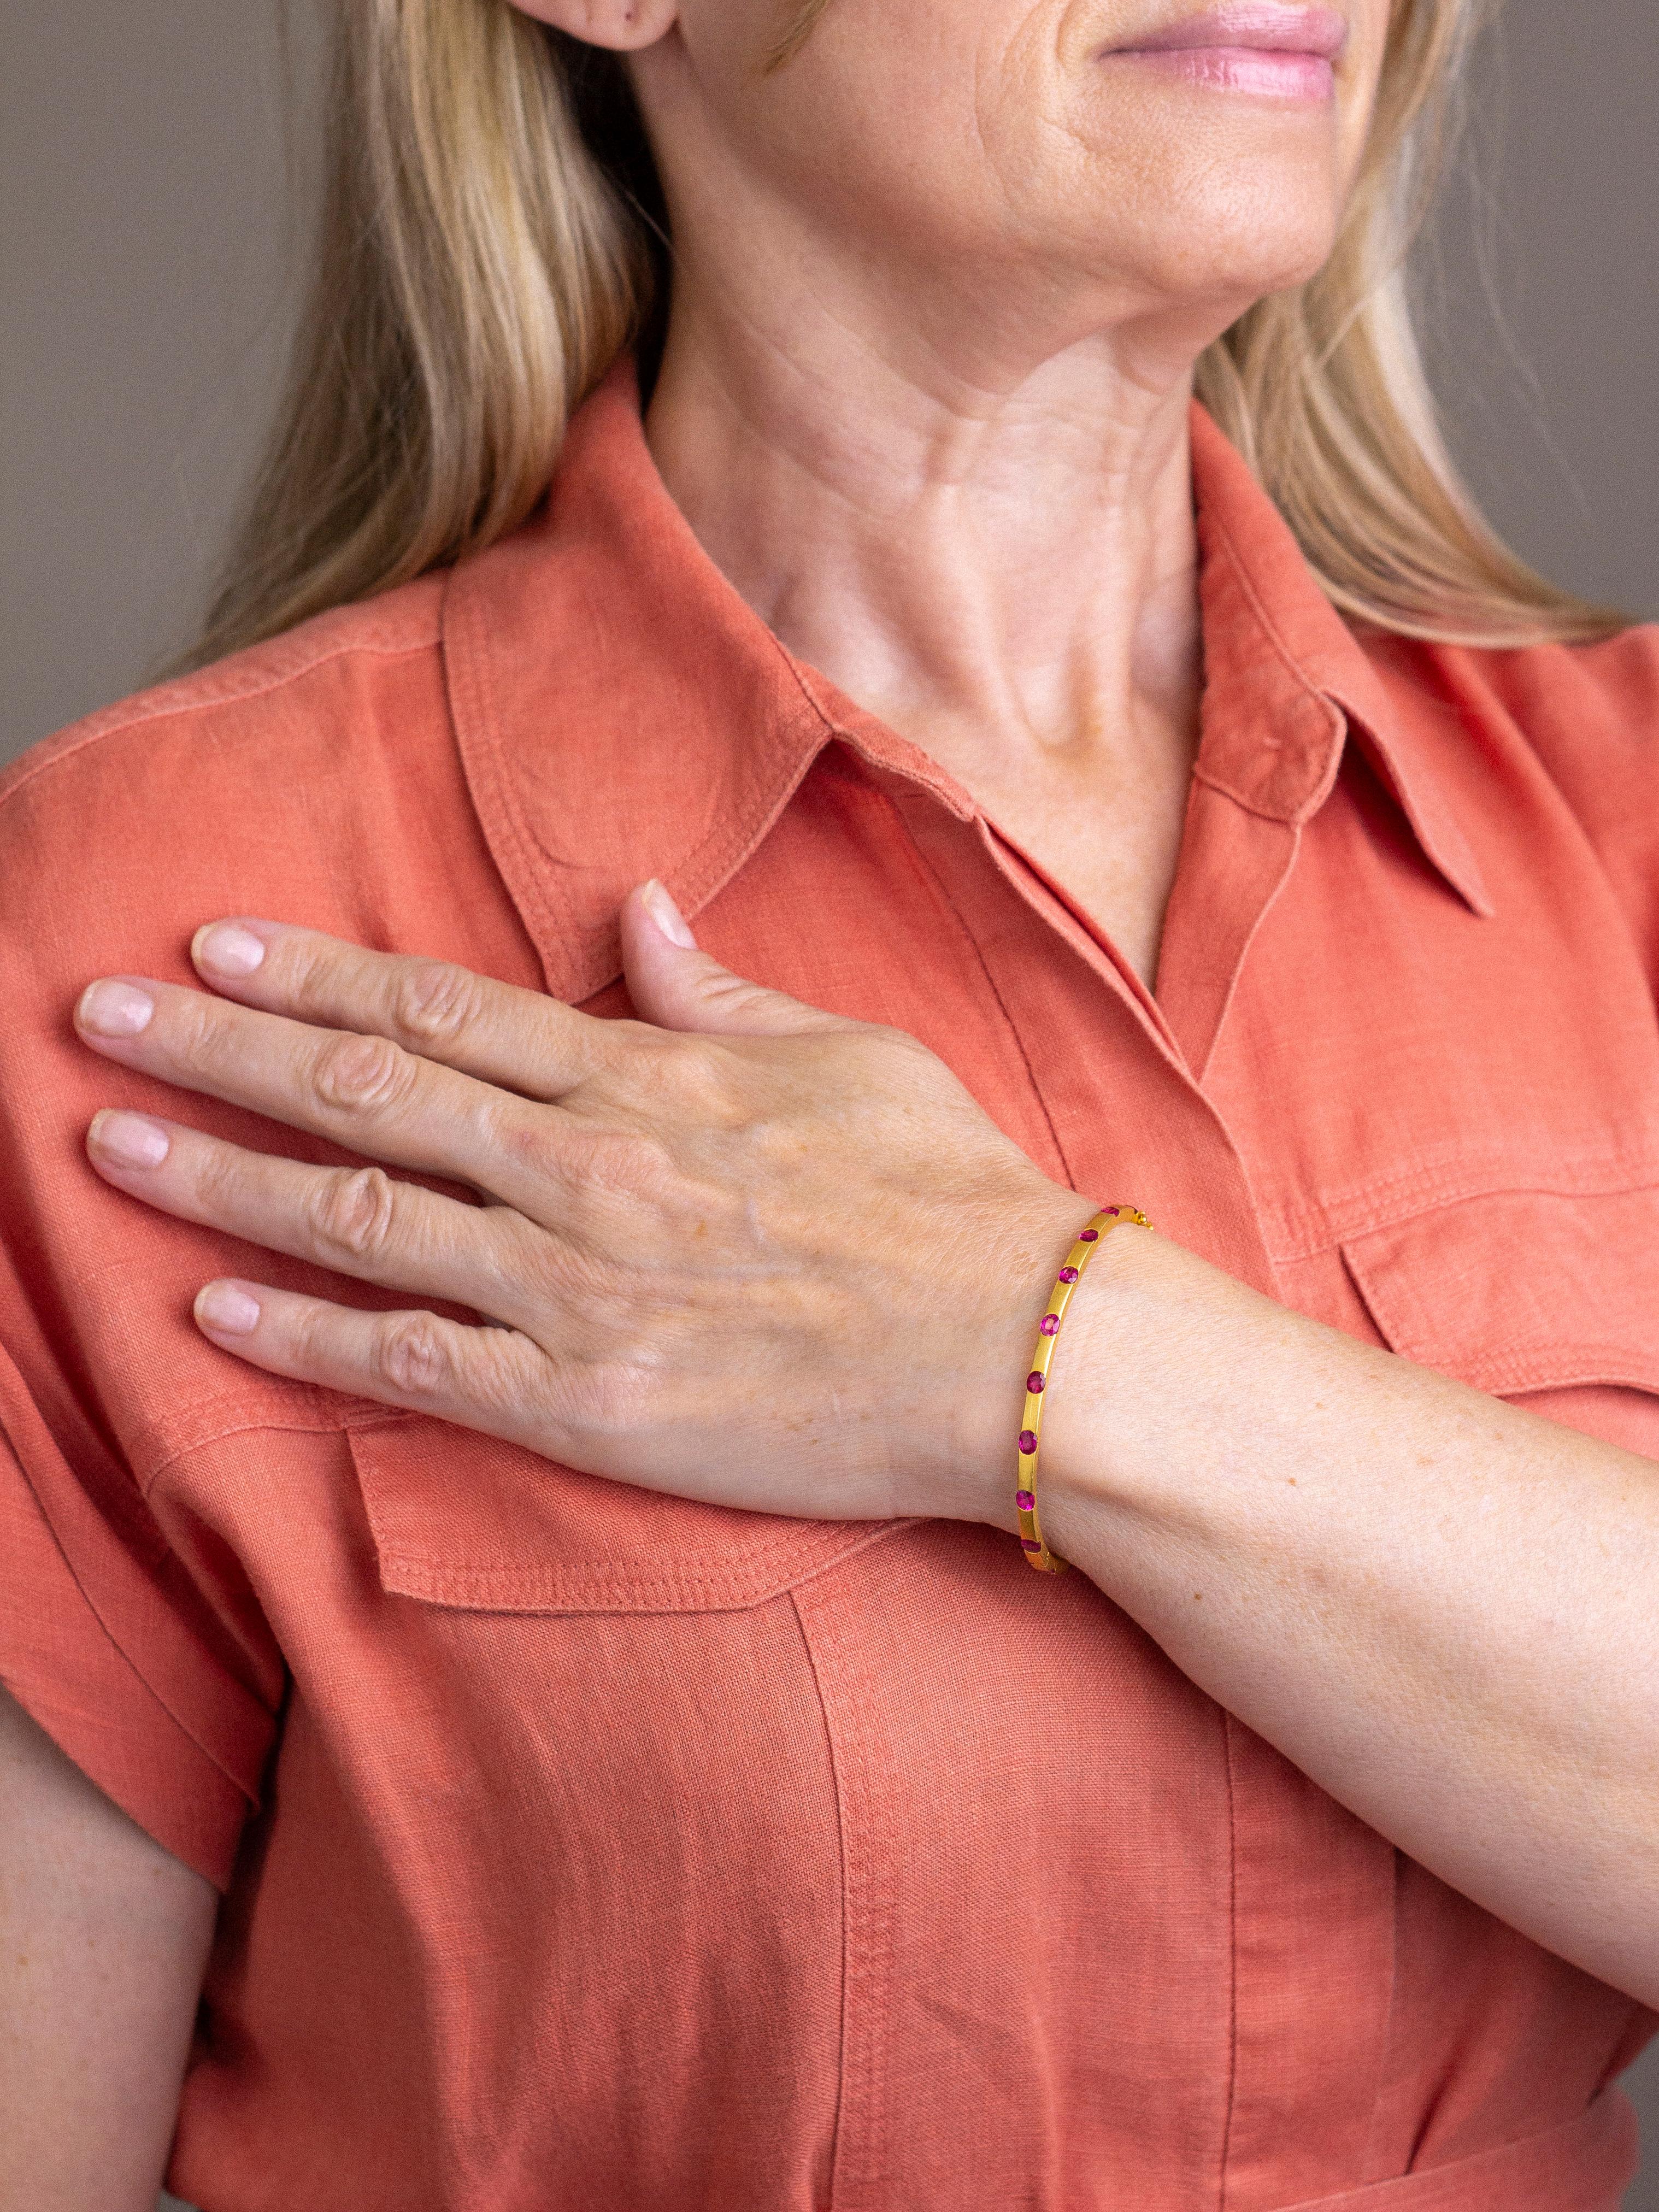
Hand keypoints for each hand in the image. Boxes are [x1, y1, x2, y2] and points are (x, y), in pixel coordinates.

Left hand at [73, 883, 1093, 1527]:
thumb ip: (719, 989)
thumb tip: (637, 909)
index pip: (440, 1010)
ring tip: (110, 1150)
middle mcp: (584, 1169)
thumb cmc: (948, 1195)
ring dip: (221, 1179)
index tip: (211, 945)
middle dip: (217, 1050)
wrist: (1021, 1350)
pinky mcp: (585, 1403)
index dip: (311, 973)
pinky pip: (415, 1363)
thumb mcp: (845, 1054)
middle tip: (94, 1016)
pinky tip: (214, 1309)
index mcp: (645, 1077)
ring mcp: (575, 1288)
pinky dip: (305, 1333)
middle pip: (365, 1096)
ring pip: (359, 1219)